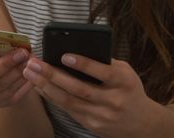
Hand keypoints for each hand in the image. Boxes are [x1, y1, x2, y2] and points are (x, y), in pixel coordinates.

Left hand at [23, 54, 159, 136]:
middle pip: (79, 89)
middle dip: (53, 75)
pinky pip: (68, 110)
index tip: (64, 55)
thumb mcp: (125, 72)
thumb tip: (75, 49)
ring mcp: (102, 115)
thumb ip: (105, 63)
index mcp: (124, 82)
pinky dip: (52, 97)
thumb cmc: (129, 90)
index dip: (83, 64)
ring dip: (46, 87)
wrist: (142, 123)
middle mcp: (113, 100)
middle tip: (34, 63)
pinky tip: (40, 87)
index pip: (103, 72)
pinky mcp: (92, 125)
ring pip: (69, 101)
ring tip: (31, 73)